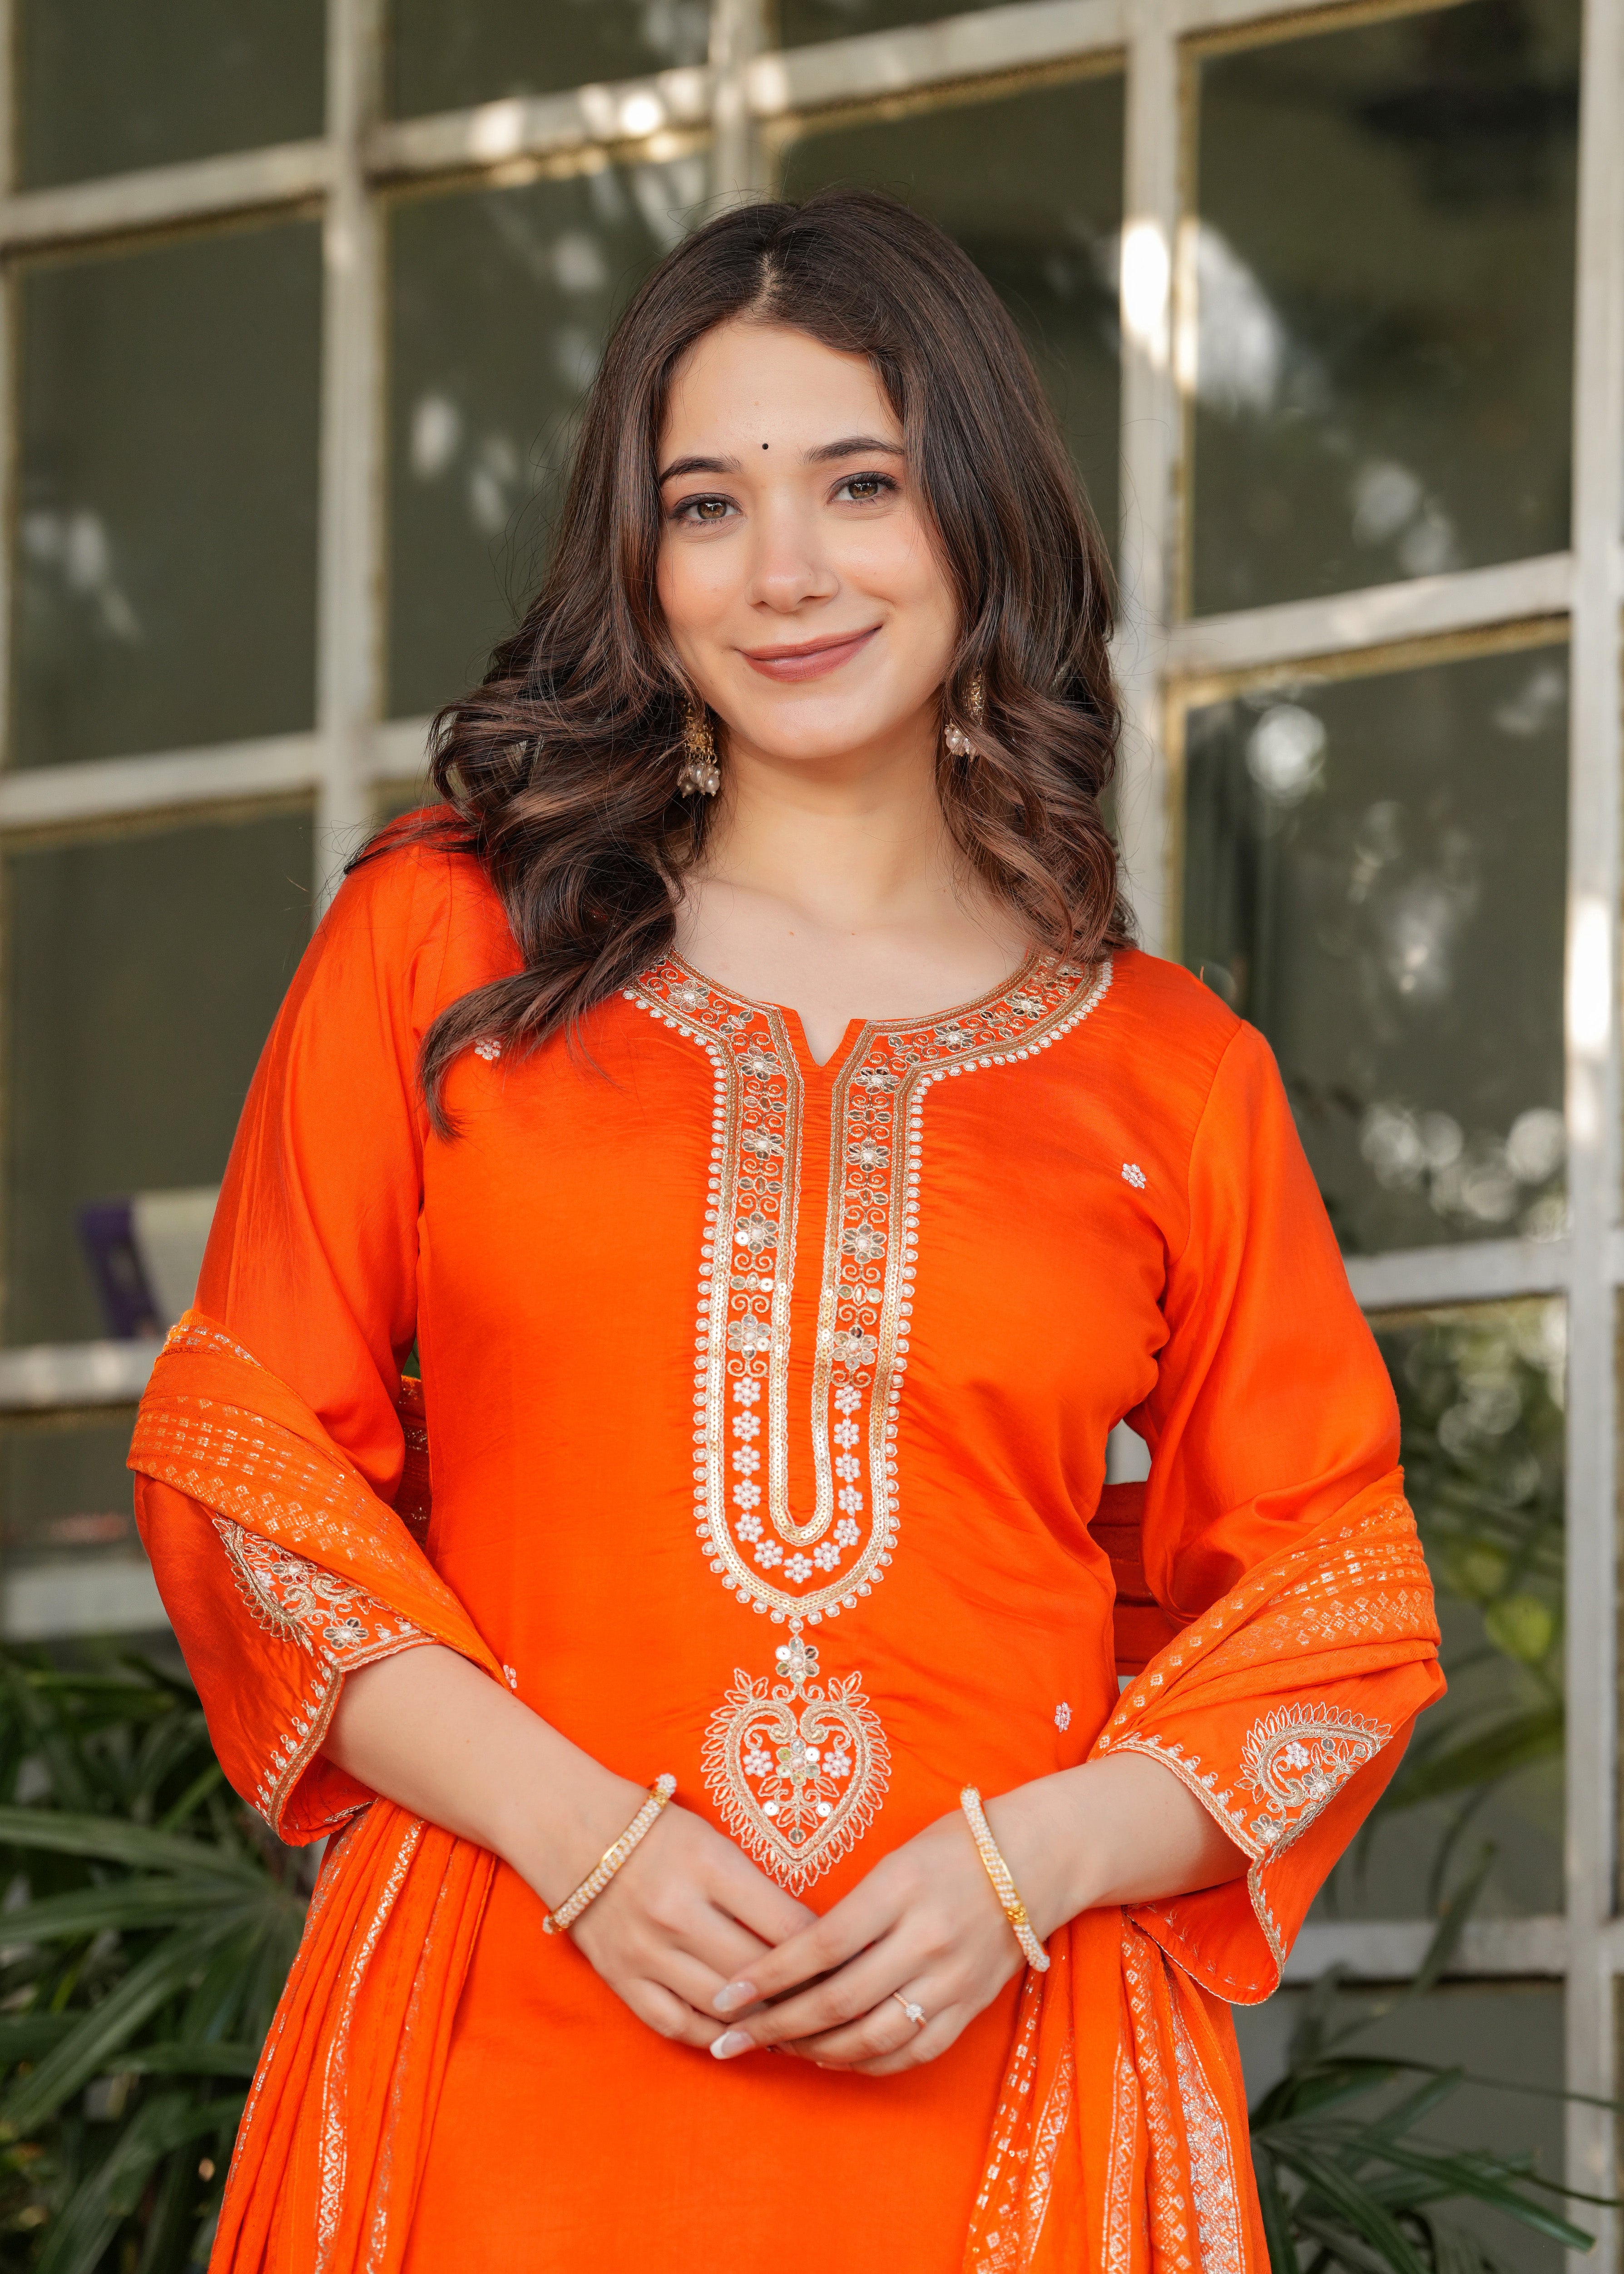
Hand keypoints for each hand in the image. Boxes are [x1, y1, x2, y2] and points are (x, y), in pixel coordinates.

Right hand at [561, 1799, 815, 2052]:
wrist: (576, 1833)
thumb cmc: (661, 1834)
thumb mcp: (717, 1843)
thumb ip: (759, 1890)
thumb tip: (815, 1941)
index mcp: (708, 1864)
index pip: (788, 1925)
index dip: (827, 1951)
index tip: (850, 1962)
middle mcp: (677, 1911)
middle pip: (760, 1971)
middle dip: (804, 1993)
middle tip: (836, 2004)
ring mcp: (646, 1951)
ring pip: (724, 2007)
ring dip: (766, 2021)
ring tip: (799, 2026)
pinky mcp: (622, 1979)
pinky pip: (680, 2025)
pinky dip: (717, 2037)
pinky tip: (743, 2036)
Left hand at [702, 1798, 1043, 2076]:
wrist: (1037, 1858)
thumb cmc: (954, 1845)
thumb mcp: (895, 1859)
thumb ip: (849, 1910)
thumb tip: (788, 1959)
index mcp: (900, 1890)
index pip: (819, 1945)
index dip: (768, 1977)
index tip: (725, 1996)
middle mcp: (926, 1939)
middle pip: (838, 2000)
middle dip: (776, 2026)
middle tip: (730, 2040)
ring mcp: (951, 1979)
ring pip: (870, 2037)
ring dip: (814, 2051)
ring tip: (775, 2050)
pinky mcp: (970, 2006)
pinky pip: (911, 2052)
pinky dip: (866, 2063)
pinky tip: (833, 2058)